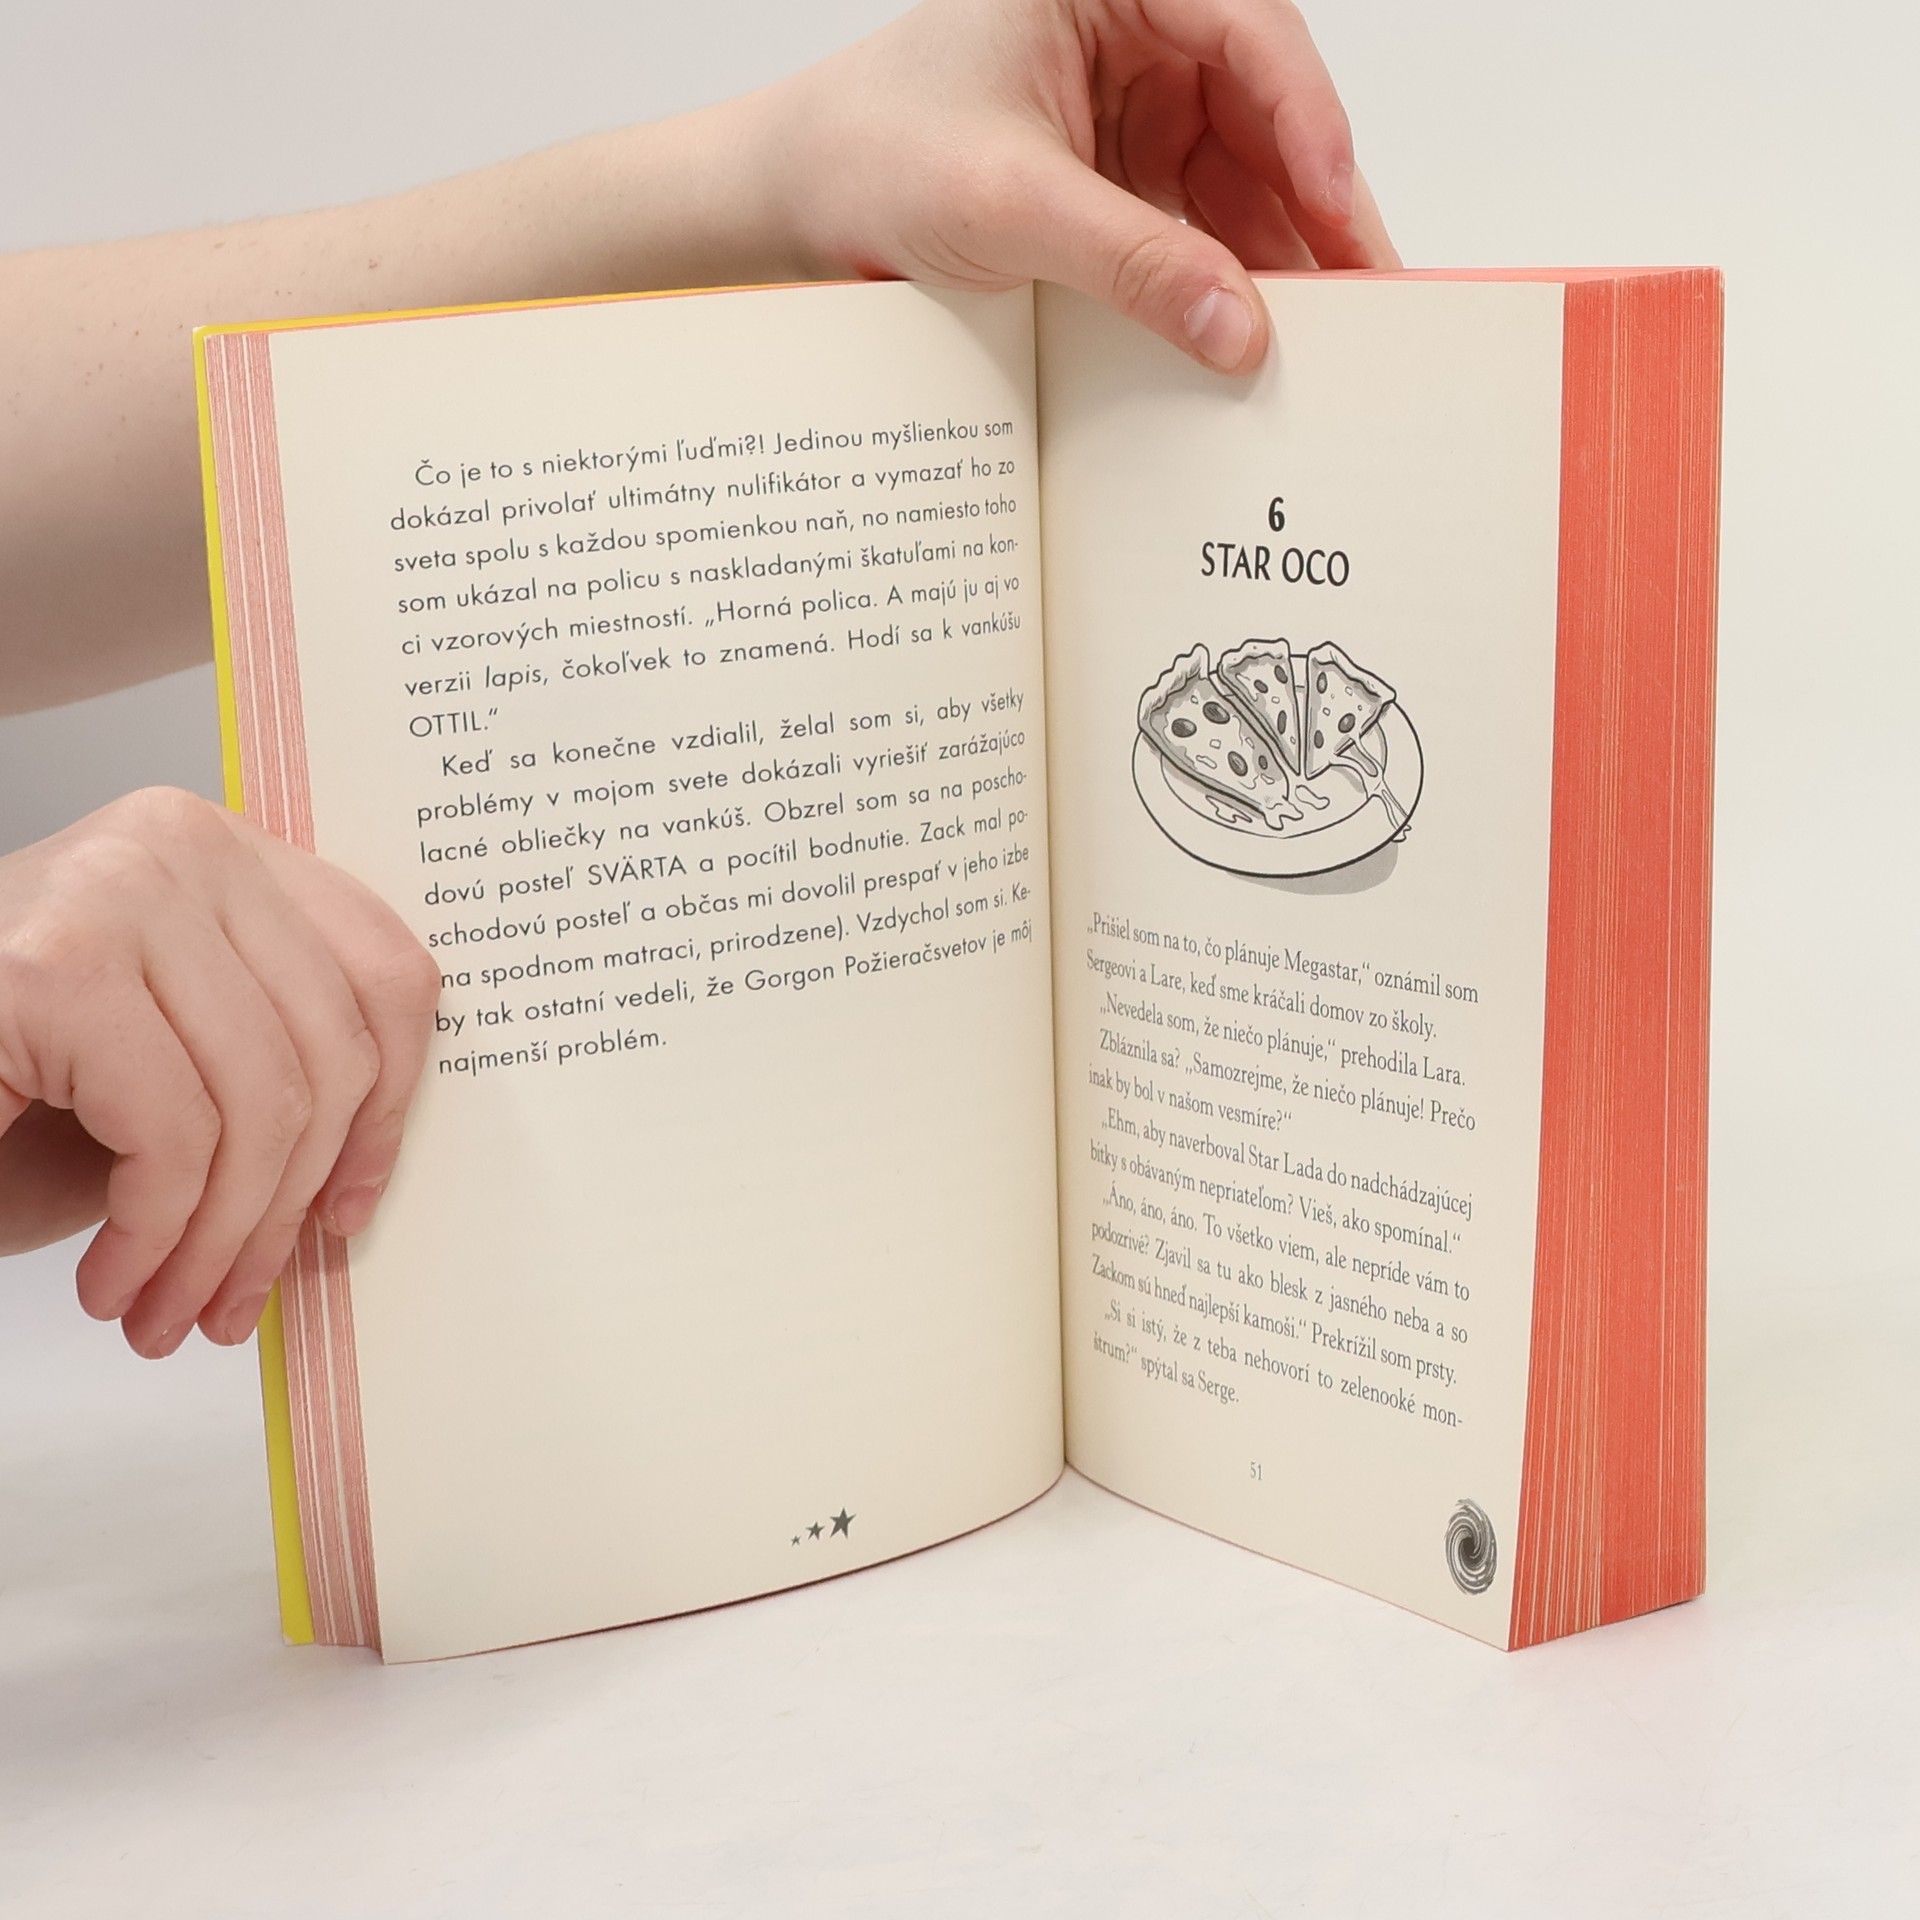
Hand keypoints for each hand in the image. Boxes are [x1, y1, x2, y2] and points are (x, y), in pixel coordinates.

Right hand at [0, 789, 439, 1356]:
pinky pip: (171, 1134)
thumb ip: (266, 1073)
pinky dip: (150, 1237)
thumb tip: (357, 1180)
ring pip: (261, 1103)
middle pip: (329, 1054)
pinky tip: (109, 1283)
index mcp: (229, 855)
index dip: (388, 1113)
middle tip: (232, 1301)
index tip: (345, 1213)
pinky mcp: (52, 968)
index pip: (383, 974)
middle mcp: (182, 846)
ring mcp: (119, 891)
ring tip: (166, 1314)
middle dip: (284, 1209)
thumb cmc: (6, 1081)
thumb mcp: (169, 1058)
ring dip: (216, 1245)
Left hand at [767, 0, 1398, 372]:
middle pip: (1265, 114)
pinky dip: (1230, 277)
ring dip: (1283, 254)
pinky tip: (1262, 331)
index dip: (1309, 124)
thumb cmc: (869, 154)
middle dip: (1316, 206)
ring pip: (1242, 178)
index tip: (1339, 212)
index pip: (1246, 33)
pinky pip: (1199, 224)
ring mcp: (1131, 108)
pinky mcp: (1119, 178)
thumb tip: (1239, 326)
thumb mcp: (1007, 206)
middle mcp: (1133, 34)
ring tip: (1334, 336)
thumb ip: (1131, 262)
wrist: (793, 205)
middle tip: (1371, 295)